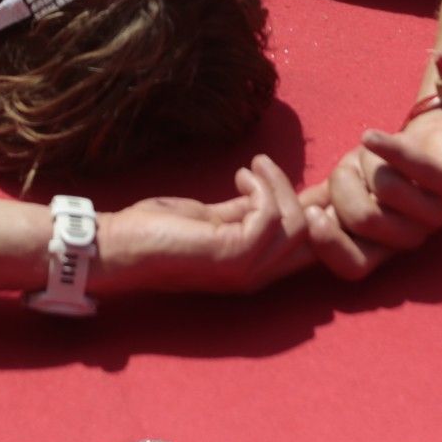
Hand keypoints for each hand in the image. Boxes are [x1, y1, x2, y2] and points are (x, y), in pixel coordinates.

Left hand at [92, 154, 314, 295]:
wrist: (120, 245)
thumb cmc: (160, 231)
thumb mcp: (214, 217)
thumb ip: (244, 210)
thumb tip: (272, 190)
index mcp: (255, 267)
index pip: (309, 247)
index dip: (322, 211)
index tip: (320, 179)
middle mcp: (257, 275)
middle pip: (315, 240)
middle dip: (316, 200)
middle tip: (287, 167)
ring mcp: (246, 269)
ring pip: (298, 224)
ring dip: (280, 184)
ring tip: (255, 165)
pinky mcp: (232, 255)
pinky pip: (270, 215)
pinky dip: (262, 187)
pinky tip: (241, 174)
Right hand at [301, 107, 441, 280]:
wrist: (438, 137)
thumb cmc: (386, 166)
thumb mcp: (346, 186)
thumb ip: (317, 203)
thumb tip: (279, 215)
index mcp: (381, 248)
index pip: (353, 266)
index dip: (329, 245)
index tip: (310, 215)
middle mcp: (410, 239)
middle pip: (364, 220)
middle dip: (345, 183)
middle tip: (348, 168)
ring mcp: (436, 214)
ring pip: (385, 189)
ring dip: (367, 160)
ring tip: (372, 154)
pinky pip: (414, 167)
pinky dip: (387, 148)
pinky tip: (369, 136)